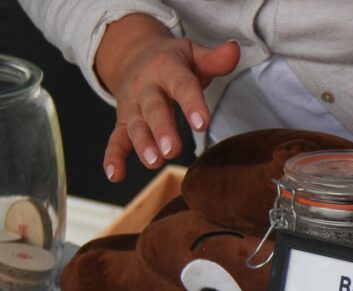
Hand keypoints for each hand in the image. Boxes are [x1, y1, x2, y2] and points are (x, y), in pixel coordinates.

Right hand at [95, 13, 239, 180]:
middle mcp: (145, 87)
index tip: (202, 124)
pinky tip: (115, 175)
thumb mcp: (193, 53)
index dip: (191, 104)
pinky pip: (116, 139)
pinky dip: (113, 157)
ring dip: (143, 145)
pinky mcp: (123, 121)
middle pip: (154, 109)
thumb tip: (235, 49)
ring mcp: (132, 105)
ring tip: (154, 162)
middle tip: (173, 150)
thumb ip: (214, 58)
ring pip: (135, 126)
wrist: (132, 53)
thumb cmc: (173, 60)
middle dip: (162, 130)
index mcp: (166, 68)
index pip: (181, 85)